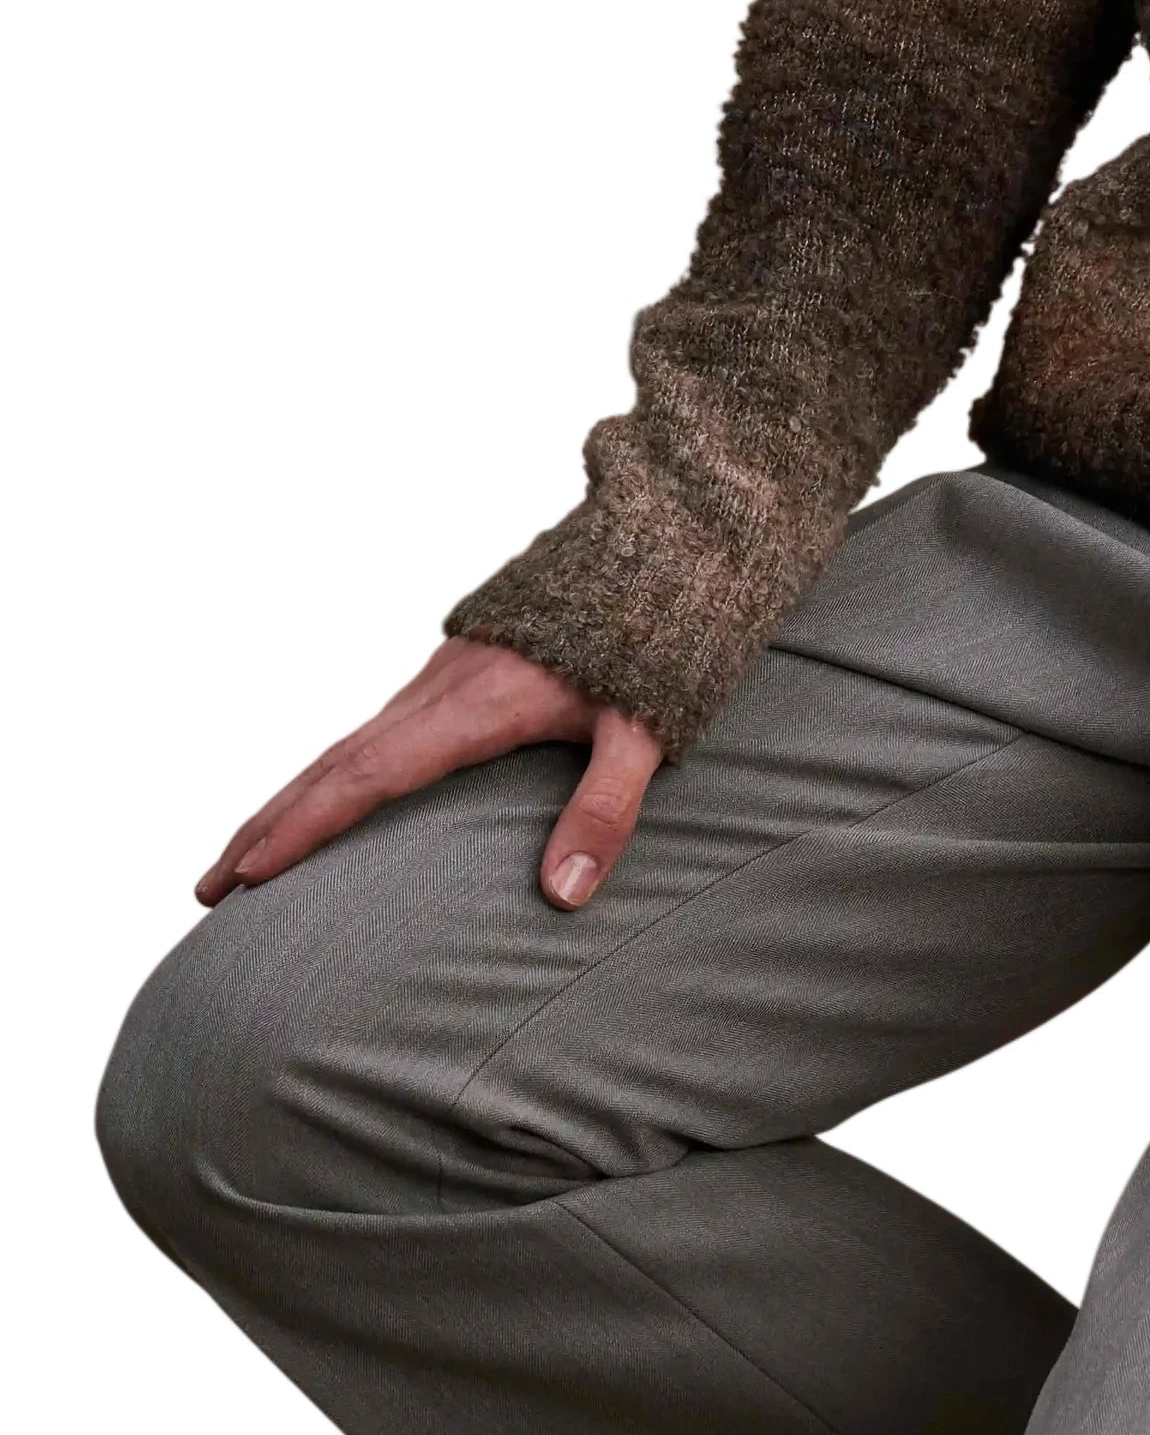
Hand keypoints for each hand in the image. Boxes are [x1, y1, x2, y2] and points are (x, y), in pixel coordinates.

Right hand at [196, 638, 663, 914]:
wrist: (659, 540)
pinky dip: (330, 771)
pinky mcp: (455, 671)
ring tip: (240, 859)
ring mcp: (443, 676)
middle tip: (205, 888)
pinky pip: (373, 730)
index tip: (249, 872)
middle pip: (334, 763)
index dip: (308, 825)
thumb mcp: (644, 727)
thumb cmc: (655, 638)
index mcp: (475, 704)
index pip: (371, 774)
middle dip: (267, 825)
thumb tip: (564, 893)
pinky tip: (321, 800)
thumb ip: (606, 807)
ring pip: (347, 744)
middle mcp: (442, 689)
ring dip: (290, 800)